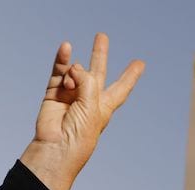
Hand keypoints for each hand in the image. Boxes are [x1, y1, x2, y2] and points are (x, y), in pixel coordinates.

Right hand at [20, 33, 144, 189]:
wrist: (56, 147)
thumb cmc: (79, 134)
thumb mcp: (92, 106)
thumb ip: (87, 80)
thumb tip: (74, 65)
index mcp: (104, 107)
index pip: (121, 88)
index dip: (130, 76)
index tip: (140, 63)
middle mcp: (88, 99)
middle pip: (97, 71)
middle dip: (99, 54)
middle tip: (102, 36)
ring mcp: (70, 94)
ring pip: (76, 71)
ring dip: (75, 72)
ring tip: (72, 81)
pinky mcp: (54, 92)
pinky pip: (59, 70)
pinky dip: (63, 59)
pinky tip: (66, 47)